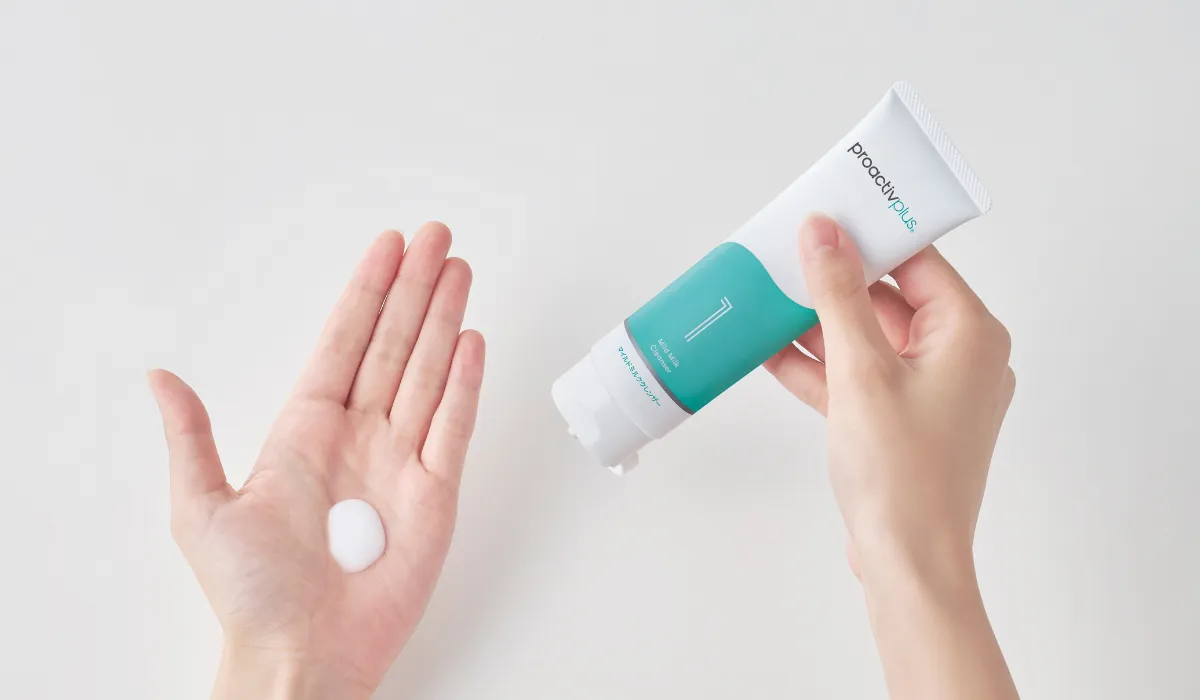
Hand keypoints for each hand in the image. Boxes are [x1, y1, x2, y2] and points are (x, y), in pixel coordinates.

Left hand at [149, 223, 484, 699]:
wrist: (304, 652)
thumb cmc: (253, 593)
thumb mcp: (200, 509)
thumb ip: (191, 436)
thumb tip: (160, 377)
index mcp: (305, 430)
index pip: (344, 341)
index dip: (367, 291)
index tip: (386, 248)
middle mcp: (359, 436)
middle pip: (394, 343)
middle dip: (415, 287)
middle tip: (435, 237)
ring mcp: (401, 461)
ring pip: (428, 372)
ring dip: (444, 319)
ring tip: (458, 270)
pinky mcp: (436, 495)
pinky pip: (452, 427)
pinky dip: (463, 384)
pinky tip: (470, 342)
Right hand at [764, 214, 1017, 699]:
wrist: (906, 560)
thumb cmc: (903, 476)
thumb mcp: (861, 370)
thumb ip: (838, 295)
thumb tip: (823, 234)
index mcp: (969, 334)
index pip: (919, 260)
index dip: (871, 234)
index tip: (828, 215)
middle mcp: (958, 357)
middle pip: (890, 296)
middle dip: (834, 282)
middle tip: (788, 256)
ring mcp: (930, 391)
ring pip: (869, 337)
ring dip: (819, 323)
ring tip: (769, 299)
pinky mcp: (901, 419)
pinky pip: (860, 375)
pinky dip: (821, 364)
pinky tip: (772, 350)